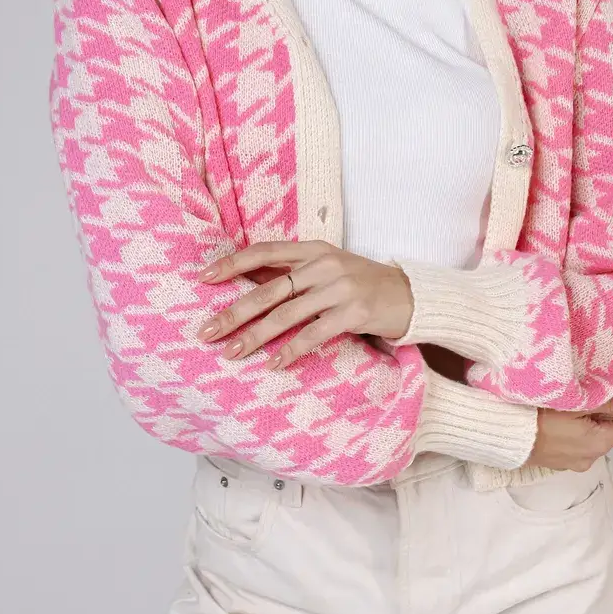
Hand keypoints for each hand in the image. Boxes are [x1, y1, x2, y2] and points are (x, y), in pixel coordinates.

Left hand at [195, 241, 414, 368]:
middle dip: (233, 312)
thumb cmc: (361, 283)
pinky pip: (314, 334)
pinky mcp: (354, 312)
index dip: (232, 263)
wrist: (409, 295)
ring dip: (255, 337)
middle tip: (206, 331)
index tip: (203, 278)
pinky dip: (291, 351)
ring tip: (232, 352)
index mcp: (313, 249)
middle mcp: (323, 264)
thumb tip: (248, 286)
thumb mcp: (327, 268)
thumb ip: (294, 273)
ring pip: (286, 315)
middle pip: (268, 289)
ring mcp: (339, 288)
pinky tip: (274, 364)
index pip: (264, 251)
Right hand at [525, 395, 612, 471]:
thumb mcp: (577, 404)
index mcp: (598, 443)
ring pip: (598, 435)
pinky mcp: (558, 457)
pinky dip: (590, 425)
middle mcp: (589, 456)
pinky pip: (582, 439)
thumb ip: (610, 403)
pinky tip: (583, 412)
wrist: (503, 435)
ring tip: (612, 397)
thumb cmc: (537, 415)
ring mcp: (573, 460)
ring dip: (607, 419)